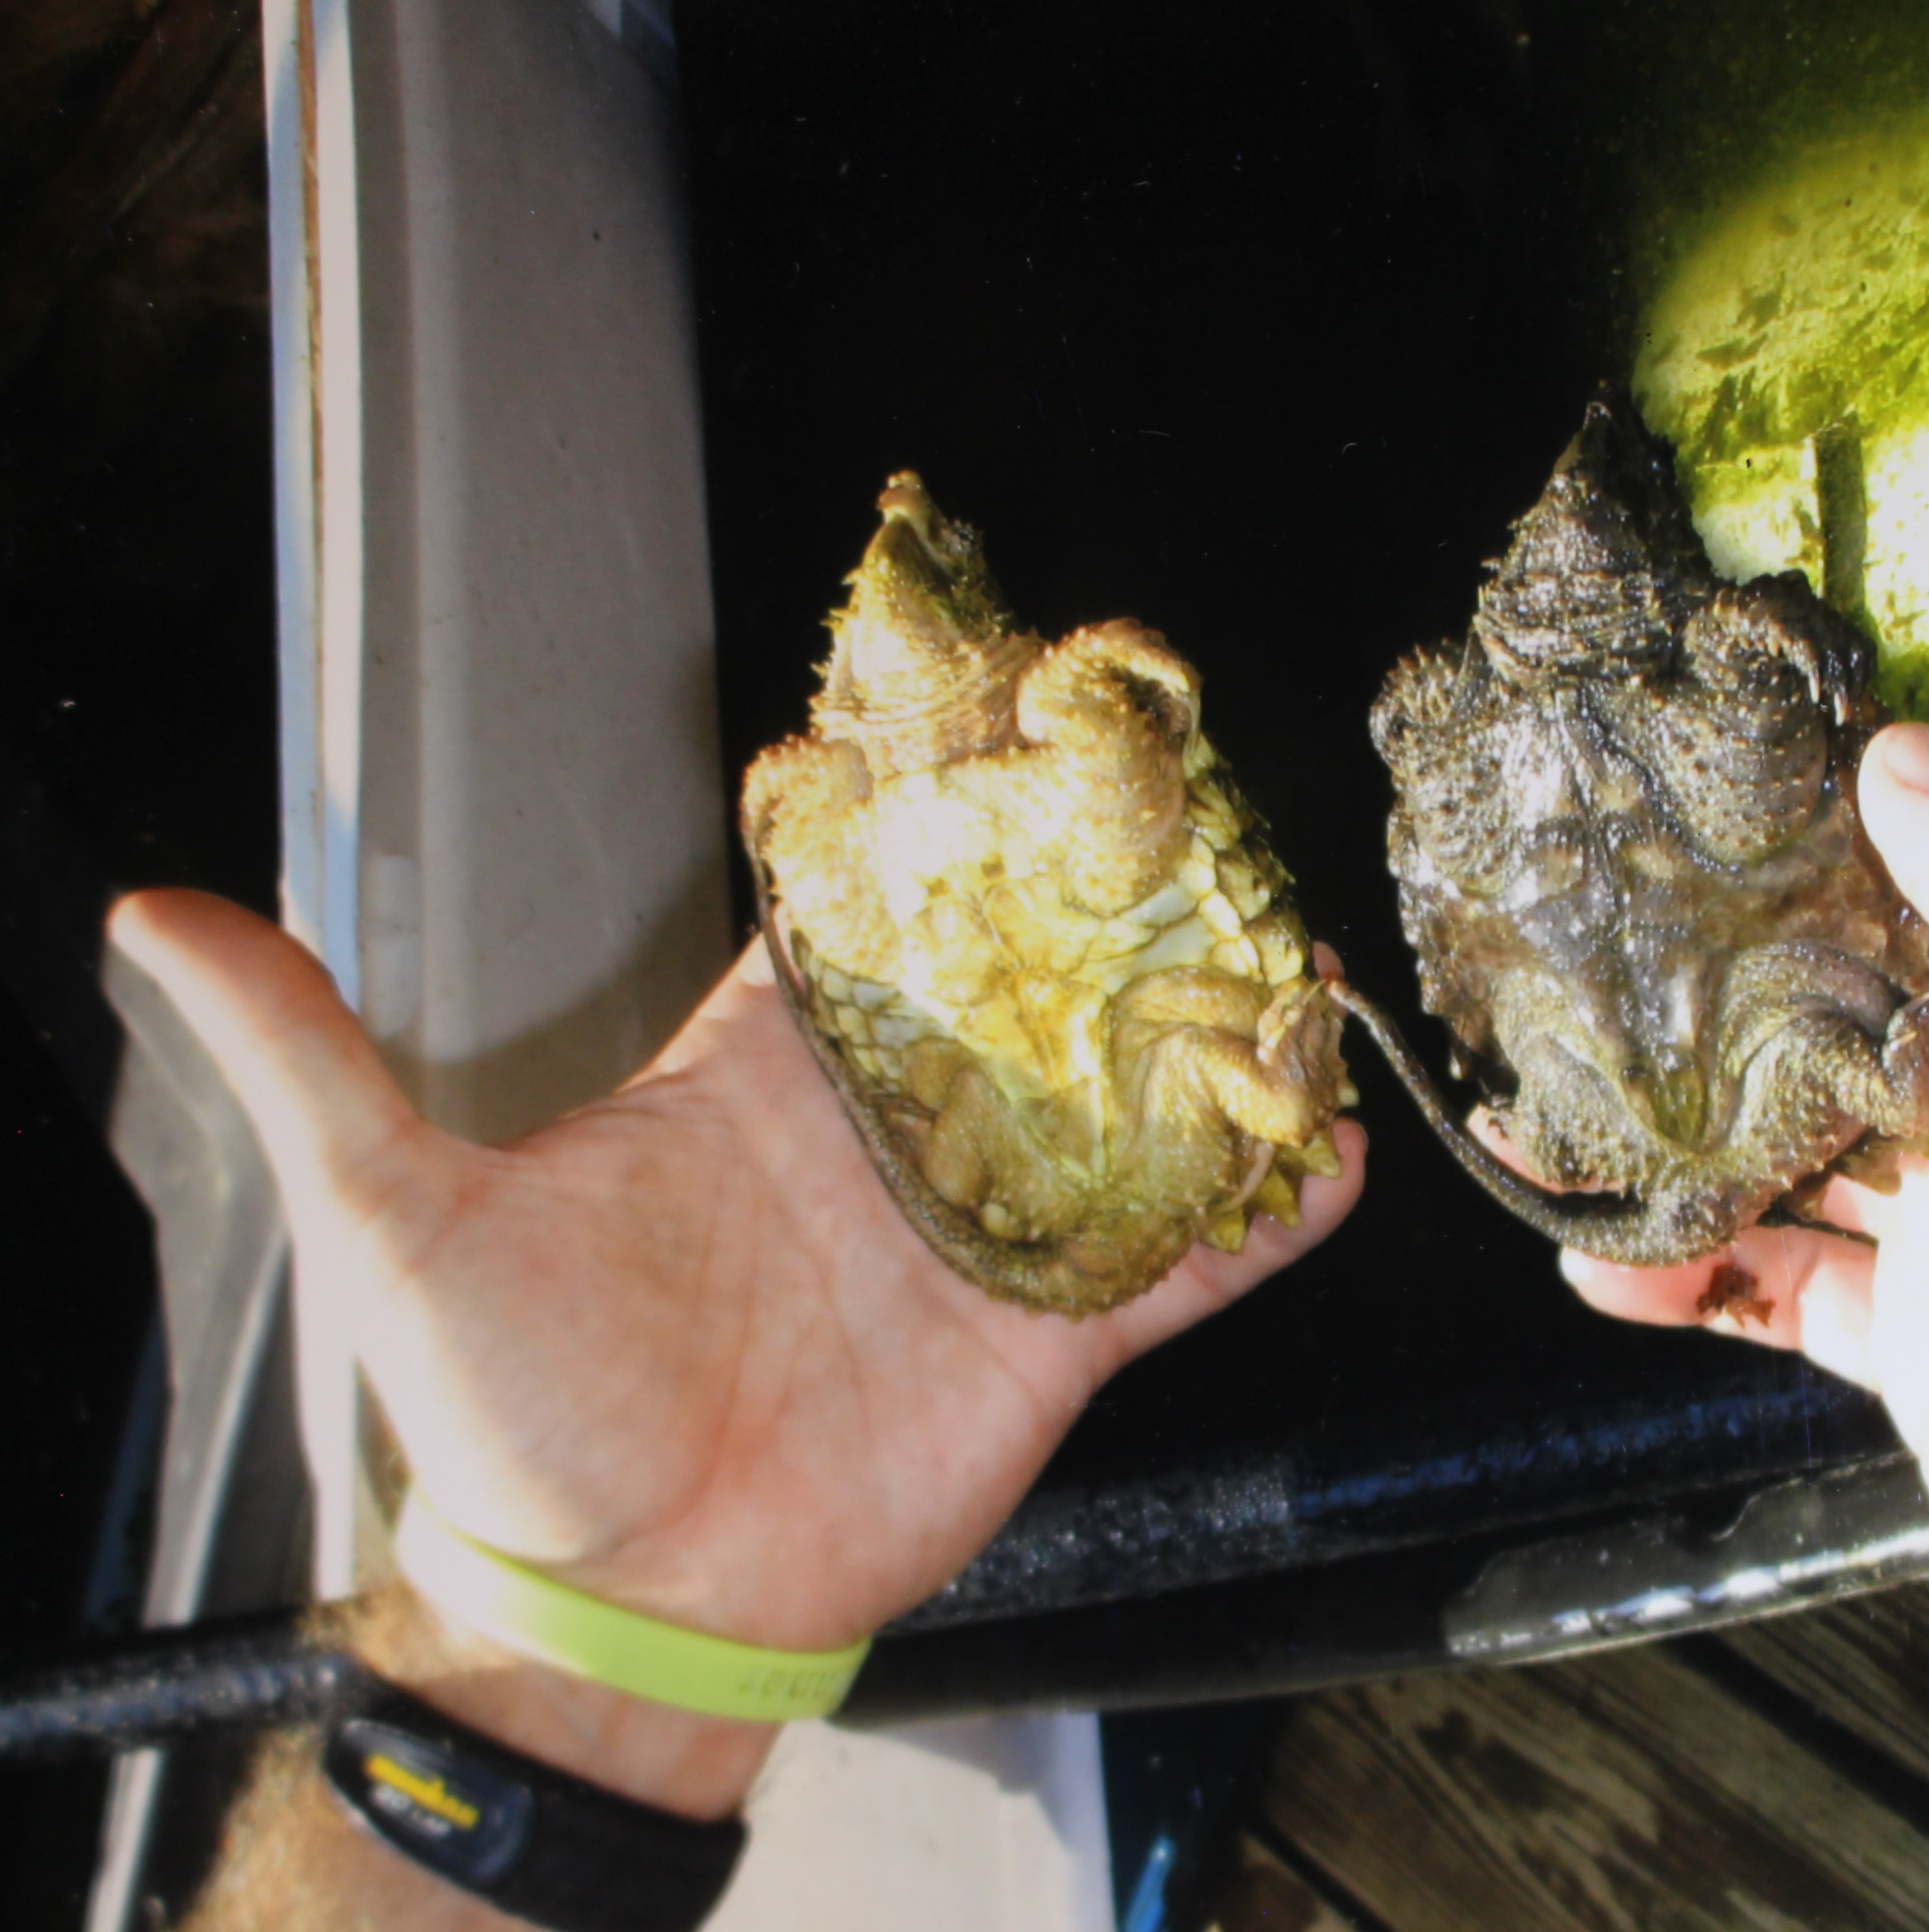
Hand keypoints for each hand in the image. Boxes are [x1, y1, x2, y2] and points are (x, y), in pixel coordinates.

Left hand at [110, 892, 1363, 1686]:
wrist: (620, 1607)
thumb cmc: (510, 1416)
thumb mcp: (401, 1220)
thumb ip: (314, 1062)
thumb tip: (155, 915)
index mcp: (756, 1078)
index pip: (858, 918)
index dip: (925, 823)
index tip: (995, 722)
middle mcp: (886, 1136)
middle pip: (1023, 989)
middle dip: (1104, 903)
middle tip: (1190, 807)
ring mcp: (979, 1235)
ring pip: (1124, 1106)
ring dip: (1205, 1035)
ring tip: (1293, 951)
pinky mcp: (1049, 1342)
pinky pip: (1180, 1261)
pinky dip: (1258, 1209)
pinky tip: (1328, 1143)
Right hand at [1557, 727, 1928, 1927]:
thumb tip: (1911, 761)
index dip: (1830, 841)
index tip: (1700, 807)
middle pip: (1845, 1015)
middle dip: (1718, 993)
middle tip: (1583, 967)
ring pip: (1794, 1150)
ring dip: (1679, 1137)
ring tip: (1549, 1124)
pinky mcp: (1922, 1343)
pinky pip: (1780, 1282)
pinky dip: (1691, 1268)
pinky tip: (1607, 1260)